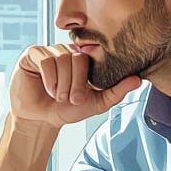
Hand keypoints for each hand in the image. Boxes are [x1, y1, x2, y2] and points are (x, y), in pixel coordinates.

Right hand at [9, 44, 140, 129]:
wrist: (41, 119)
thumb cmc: (67, 109)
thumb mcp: (96, 103)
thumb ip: (117, 91)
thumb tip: (138, 80)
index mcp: (83, 58)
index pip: (92, 57)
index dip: (87, 78)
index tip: (81, 97)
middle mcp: (66, 51)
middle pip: (77, 57)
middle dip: (75, 84)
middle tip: (71, 99)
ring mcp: (49, 50)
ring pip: (61, 59)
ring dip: (61, 85)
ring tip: (58, 96)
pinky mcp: (32, 54)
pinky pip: (45, 60)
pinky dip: (49, 79)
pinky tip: (48, 90)